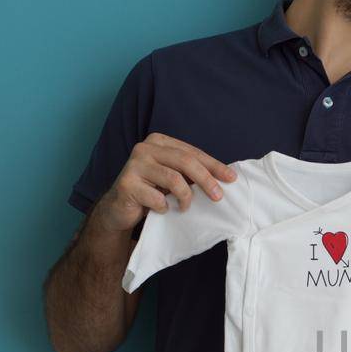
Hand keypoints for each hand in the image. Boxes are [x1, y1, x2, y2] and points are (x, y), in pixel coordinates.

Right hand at [92, 133, 238, 234]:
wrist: (120, 208)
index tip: (231, 179)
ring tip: (185, 207)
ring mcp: (133, 165)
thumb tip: (226, 177)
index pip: (192, 152)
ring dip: (185, 197)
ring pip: (173, 179)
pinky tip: (162, 209)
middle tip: (218, 196)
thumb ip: (192, 172)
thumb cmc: (152, 191)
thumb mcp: (173, 177)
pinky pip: (157, 198)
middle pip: (185, 161)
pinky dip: (164, 207)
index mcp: (158, 141)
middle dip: (206, 179)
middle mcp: (145, 148)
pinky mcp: (127, 184)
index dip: (213, 166)